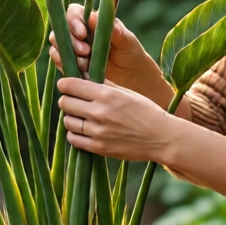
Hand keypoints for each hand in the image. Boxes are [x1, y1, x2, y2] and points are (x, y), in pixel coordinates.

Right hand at [49, 4, 169, 103]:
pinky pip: (59, 63)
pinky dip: (67, 67)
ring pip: (56, 47)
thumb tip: (92, 17)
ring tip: (86, 65)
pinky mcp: (71, 64)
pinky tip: (82, 72)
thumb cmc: (131, 52)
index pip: (73, 13)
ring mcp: (72, 48)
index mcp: (91, 20)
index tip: (83, 34)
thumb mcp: (126, 40)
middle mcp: (79, 32)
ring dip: (68, 56)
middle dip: (71, 42)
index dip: (73, 21)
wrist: (132, 76)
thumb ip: (111, 28)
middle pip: (60, 30)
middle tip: (85, 52)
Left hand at [57, 76, 178, 161]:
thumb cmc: (146, 111)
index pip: (70, 85)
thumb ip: (104, 85)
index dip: (65, 84)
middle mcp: (99, 112)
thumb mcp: (127, 93)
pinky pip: (73, 139)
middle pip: (64, 103)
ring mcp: (98, 132)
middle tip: (74, 101)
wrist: (161, 137)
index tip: (66, 85)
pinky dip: (75, 134)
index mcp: (106, 95)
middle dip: (67, 100)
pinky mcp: (98, 147)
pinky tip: (84, 130)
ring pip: (67, 121)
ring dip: (71, 118)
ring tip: (81, 117)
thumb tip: (83, 76)